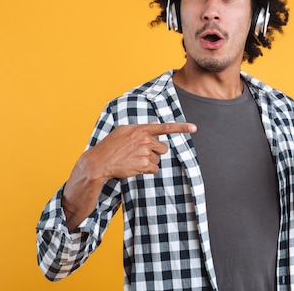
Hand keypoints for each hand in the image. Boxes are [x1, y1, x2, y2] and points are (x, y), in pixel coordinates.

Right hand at [82, 122, 197, 179]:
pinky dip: (147, 170)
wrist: (99, 162)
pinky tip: (134, 167)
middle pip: (162, 148)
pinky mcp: (144, 165)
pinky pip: (154, 169)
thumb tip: (154, 123)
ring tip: (133, 160)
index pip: (164, 127)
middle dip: (154, 152)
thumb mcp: (124, 131)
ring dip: (149, 162)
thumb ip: (141, 128)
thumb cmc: (110, 146)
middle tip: (139, 154)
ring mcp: (144, 152)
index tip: (194, 128)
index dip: (181, 127)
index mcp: (140, 129)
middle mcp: (144, 139)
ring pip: (157, 159)